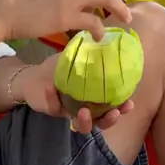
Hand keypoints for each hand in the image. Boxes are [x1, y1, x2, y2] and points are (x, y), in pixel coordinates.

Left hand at [13, 55, 133, 132]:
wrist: (34, 77)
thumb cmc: (58, 69)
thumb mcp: (75, 59)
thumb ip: (89, 54)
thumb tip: (104, 39)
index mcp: (94, 98)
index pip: (113, 106)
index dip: (122, 107)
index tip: (129, 103)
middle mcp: (85, 108)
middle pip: (102, 122)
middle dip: (109, 120)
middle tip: (113, 112)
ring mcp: (70, 112)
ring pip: (83, 125)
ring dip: (87, 121)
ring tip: (85, 111)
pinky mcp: (54, 111)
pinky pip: (55, 109)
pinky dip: (53, 99)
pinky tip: (51, 89)